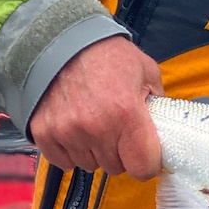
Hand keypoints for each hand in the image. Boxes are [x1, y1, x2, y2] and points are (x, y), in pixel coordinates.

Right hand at [28, 36, 164, 179]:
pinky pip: (63, 162)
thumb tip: (164, 129)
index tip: (145, 152)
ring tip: (94, 124)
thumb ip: (158, 103)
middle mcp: (96, 129)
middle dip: (120, 153)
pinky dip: (70, 151)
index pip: (143, 168)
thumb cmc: (107, 55)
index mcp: (127, 114)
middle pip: (116, 167)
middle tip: (117, 129)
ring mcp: (67, 133)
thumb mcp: (146, 71)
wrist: (60, 40)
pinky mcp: (44, 133)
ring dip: (94, 152)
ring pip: (89, 166)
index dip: (148, 163)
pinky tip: (75, 130)